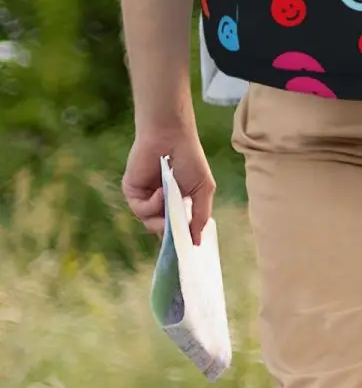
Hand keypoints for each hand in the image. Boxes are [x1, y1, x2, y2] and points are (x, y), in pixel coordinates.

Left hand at [122, 127, 214, 246]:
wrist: (171, 137)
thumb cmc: (190, 159)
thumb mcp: (203, 189)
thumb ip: (201, 216)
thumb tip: (197, 242)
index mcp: (177, 202)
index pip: (176, 228)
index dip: (180, 239)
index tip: (186, 250)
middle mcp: (160, 203)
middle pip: (162, 230)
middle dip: (171, 233)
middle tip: (178, 232)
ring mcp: (145, 199)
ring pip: (150, 223)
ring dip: (162, 215)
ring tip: (171, 199)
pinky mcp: (132, 193)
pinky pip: (140, 210)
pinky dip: (153, 204)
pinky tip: (161, 190)